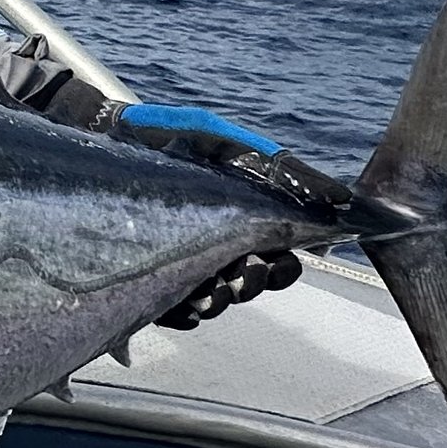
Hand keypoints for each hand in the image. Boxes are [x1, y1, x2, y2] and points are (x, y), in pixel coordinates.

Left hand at [61, 98, 343, 330]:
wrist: (109, 134)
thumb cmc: (170, 135)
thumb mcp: (227, 142)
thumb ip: (279, 168)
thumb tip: (338, 197)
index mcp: (240, 222)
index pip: (277, 261)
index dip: (287, 268)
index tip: (287, 259)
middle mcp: (214, 248)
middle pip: (251, 286)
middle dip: (256, 283)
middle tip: (247, 270)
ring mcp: (180, 263)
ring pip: (216, 301)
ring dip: (224, 298)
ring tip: (217, 285)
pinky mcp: (146, 276)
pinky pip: (172, 311)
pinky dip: (186, 313)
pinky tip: (188, 303)